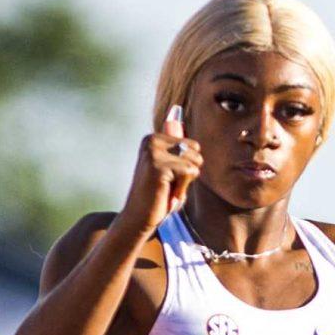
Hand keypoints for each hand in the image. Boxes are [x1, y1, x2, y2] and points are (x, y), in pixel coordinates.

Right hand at [124, 105, 204, 234]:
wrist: (138, 217)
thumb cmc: (157, 196)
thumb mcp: (170, 168)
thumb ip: (176, 146)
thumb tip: (175, 116)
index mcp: (153, 138)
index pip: (193, 145)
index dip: (187, 166)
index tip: (169, 177)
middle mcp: (151, 141)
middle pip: (195, 151)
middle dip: (188, 172)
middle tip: (169, 185)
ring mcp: (153, 152)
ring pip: (194, 162)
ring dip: (186, 182)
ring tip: (167, 189)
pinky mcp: (158, 166)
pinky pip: (189, 173)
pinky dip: (183, 188)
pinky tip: (167, 194)